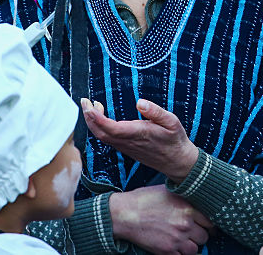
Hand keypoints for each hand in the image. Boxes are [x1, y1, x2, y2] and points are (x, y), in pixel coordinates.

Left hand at [81, 98, 198, 182]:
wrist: (177, 162)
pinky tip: (100, 117)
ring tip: (91, 105)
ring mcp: (126, 147)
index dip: (97, 117)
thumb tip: (140, 102)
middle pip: (101, 133)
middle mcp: (129, 142)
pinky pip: (107, 139)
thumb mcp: (172, 122)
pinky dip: (99, 128)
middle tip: (84, 101)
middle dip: (89, 118)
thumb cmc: (175, 140)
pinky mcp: (126, 149)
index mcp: (138, 134)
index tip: (89, 105)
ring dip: (93, 122)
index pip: (111, 128)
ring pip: (102, 137)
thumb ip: (156, 112)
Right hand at [109, 185, 213, 254]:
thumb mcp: (168, 192)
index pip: (210, 221)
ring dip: (191, 246)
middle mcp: (185, 225)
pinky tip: (174, 247)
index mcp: (187, 208)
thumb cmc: (144, 200)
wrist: (126, 214)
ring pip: (195, 249)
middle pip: (204, 237)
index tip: (205, 225)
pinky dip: (180, 254)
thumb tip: (196, 203)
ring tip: (183, 240)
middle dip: (199, 235)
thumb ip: (185, 199)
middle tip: (193, 232)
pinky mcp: (167, 251)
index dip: (208, 224)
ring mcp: (176, 240)